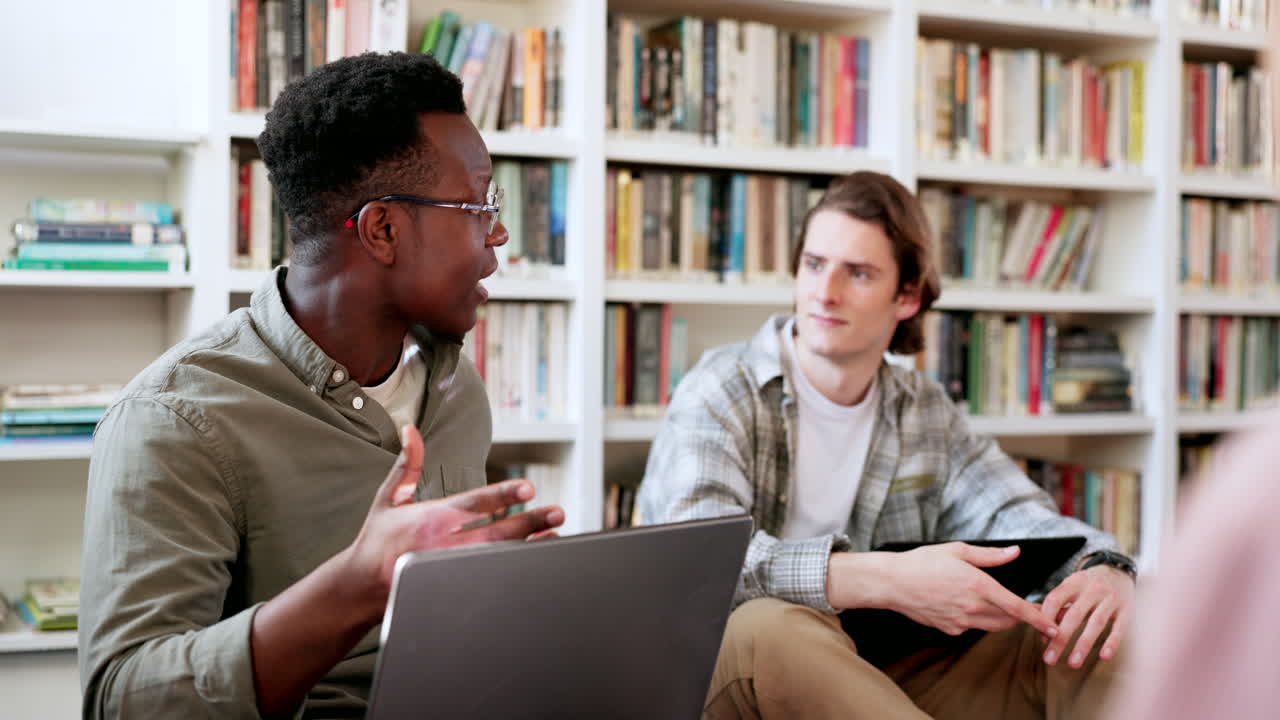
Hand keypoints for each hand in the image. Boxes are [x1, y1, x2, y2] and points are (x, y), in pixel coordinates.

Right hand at [347, 425, 564, 617]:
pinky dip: (514, 569)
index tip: (528, 488)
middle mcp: (443, 545)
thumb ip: (407, 464)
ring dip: (529, 546)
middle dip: (528, 522)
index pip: (473, 504)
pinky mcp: (452, 588)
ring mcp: (449, 570)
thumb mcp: (388, 498)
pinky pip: (489, 579)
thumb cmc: (377, 540)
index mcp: (431, 519)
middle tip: (556, 512)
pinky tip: (536, 559)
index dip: (502, 496)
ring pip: (497, 558)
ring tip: (555, 534)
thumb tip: (410, 429)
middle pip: (494, 533)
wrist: (358, 588)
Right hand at [880, 542, 1060, 637]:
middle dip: (1022, 617)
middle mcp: (972, 607)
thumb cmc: (922, 561)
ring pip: (992, 626)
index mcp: (978, 585)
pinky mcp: (949, 629)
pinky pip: (971, 626)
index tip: (1054, 626)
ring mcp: (960, 621)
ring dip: (1003, 620)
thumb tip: (1015, 552)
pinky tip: (965, 604)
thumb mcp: (958, 550)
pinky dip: (977, 618)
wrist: (892, 582)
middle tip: (1031, 610)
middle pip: (1008, 620)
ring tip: (1005, 609)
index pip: (1017, 608)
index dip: (1039, 619)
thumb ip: (991, 555)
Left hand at [1040, 564, 1134, 667]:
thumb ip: (1060, 605)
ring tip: (1073, 664)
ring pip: (1095, 623)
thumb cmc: (1089, 584)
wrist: (1119, 570)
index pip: (1054, 600)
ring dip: (1083, 645)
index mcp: (1074, 582)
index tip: (1042, 640)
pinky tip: (1104, 657)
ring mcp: (1111, 599)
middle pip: (1073, 616)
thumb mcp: (1073, 586)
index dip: (1046, 619)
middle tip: (1049, 659)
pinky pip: (1119, 628)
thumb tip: (1045, 631)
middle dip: (1060, 639)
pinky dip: (1112, 643)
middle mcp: (1092, 589)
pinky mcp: (1127, 610)